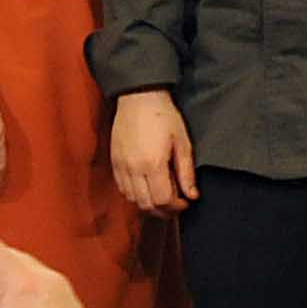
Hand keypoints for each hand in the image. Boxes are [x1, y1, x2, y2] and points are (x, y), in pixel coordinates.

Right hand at [110, 88, 198, 214]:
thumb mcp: (183, 142)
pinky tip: (147, 187)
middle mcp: (133, 168)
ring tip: (162, 197)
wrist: (139, 97)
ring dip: (149, 204)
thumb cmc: (164, 117)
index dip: (176, 207)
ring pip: (133, 199)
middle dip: (164, 210)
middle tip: (176, 204)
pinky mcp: (114, 162)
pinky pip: (123, 188)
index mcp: (153, 164)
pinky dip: (135, 194)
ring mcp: (121, 166)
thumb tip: (192, 195)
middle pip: (146, 204)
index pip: (162, 200)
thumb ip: (186, 172)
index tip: (185, 202)